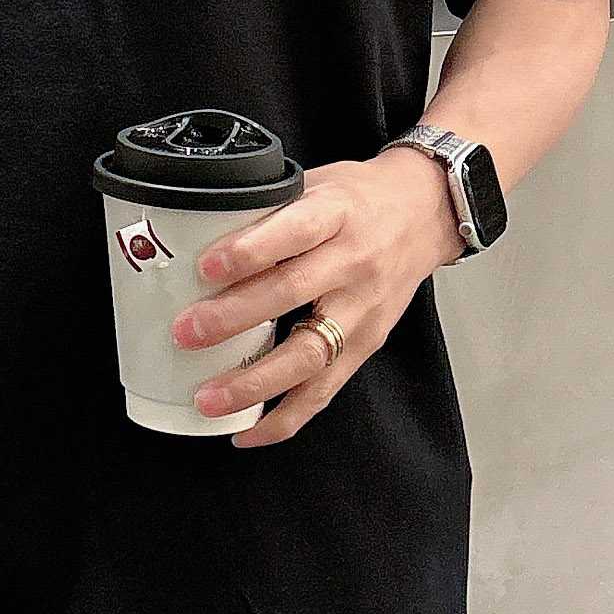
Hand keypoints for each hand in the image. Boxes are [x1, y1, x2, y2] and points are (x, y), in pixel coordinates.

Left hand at [171, 148, 465, 449]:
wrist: (426, 214)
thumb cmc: (361, 199)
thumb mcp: (316, 184)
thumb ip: (269, 209)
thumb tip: (197, 234)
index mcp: (337, 214)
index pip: (294, 231)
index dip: (250, 250)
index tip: (207, 267)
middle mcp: (354, 263)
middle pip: (293, 294)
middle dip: (235, 318)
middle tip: (187, 332)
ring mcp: (364, 309)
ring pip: (310, 355)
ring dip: (255, 383)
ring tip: (210, 399)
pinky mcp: (369, 344)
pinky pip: (326, 389)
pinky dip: (286, 416)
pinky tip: (248, 430)